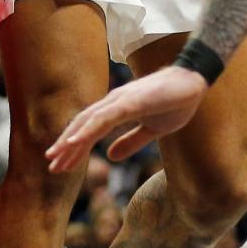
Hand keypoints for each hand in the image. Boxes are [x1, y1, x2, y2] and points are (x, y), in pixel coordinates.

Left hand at [45, 65, 206, 173]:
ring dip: (71, 140)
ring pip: (88, 122)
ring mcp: (121, 100)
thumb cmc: (175, 101)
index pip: (90, 128)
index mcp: (118, 108)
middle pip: (83, 125)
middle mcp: (114, 102)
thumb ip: (131, 141)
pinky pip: (104, 118)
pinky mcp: (130, 101)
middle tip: (52, 166)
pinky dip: (87, 130)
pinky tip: (75, 143)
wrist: (194, 81)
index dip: (75, 146)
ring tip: (55, 158)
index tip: (62, 164)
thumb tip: (110, 157)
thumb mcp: (153, 129)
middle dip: (66, 146)